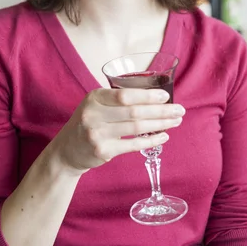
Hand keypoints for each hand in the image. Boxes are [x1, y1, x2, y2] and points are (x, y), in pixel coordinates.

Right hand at [51, 88, 184, 173]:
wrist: (67, 150)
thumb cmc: (89, 123)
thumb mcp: (96, 105)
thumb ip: (117, 100)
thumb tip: (154, 97)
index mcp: (94, 98)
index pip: (125, 95)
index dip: (148, 95)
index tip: (166, 96)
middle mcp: (94, 114)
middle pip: (134, 111)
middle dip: (161, 110)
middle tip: (180, 110)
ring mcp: (97, 134)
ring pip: (136, 127)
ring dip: (160, 124)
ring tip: (176, 121)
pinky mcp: (103, 151)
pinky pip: (132, 145)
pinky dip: (151, 140)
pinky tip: (164, 136)